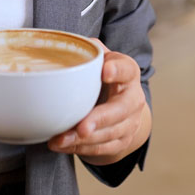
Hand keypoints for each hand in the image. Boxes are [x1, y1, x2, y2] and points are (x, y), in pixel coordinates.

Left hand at [47, 43, 149, 164]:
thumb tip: (62, 44)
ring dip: (83, 140)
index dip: (117, 70)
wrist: (122, 105)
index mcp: (128, 73)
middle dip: (99, 119)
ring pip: (109, 134)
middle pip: (120, 110)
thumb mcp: (100, 60)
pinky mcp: (122, 142)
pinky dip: (80, 149)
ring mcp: (130, 123)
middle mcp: (133, 98)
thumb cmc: (103, 78)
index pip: (126, 69)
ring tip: (60, 139)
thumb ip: (87, 51)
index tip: (105, 70)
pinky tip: (62, 146)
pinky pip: (102, 149)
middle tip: (82, 127)